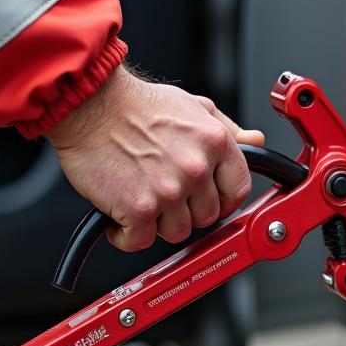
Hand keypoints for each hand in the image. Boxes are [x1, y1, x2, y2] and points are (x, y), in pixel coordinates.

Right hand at [48, 66, 264, 251]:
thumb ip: (227, 127)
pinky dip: (126, 235)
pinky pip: (140, 242)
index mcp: (214, 142)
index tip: (205, 200)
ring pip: (176, 233)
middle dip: (185, 210)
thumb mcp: (191, 105)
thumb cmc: (134, 104)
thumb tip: (255, 141)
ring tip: (140, 199)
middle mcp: (195, 168)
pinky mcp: (137, 208)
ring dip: (156, 223)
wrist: (89, 103)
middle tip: (162, 193)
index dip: (222, 200)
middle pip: (206, 217)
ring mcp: (168, 191)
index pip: (238, 190)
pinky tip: (119, 217)